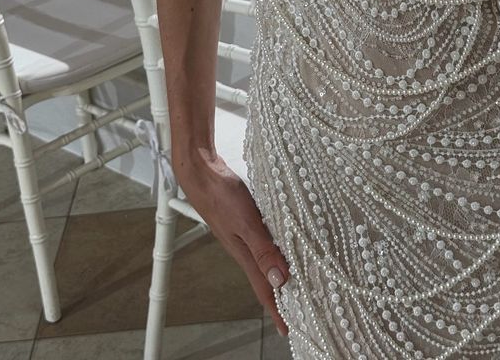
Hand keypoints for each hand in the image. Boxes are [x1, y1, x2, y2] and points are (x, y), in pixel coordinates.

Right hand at [177, 150, 290, 336]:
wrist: (200, 171)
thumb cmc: (220, 194)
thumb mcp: (246, 222)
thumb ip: (262, 249)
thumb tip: (280, 278)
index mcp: (244, 254)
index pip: (264, 288)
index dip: (276, 309)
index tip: (288, 330)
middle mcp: (243, 248)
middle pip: (265, 278)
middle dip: (281, 295)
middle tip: (299, 308)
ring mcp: (242, 234)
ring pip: (264, 260)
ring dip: (278, 272)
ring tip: (295, 282)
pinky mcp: (243, 220)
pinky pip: (262, 242)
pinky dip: (274, 250)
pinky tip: (281, 245)